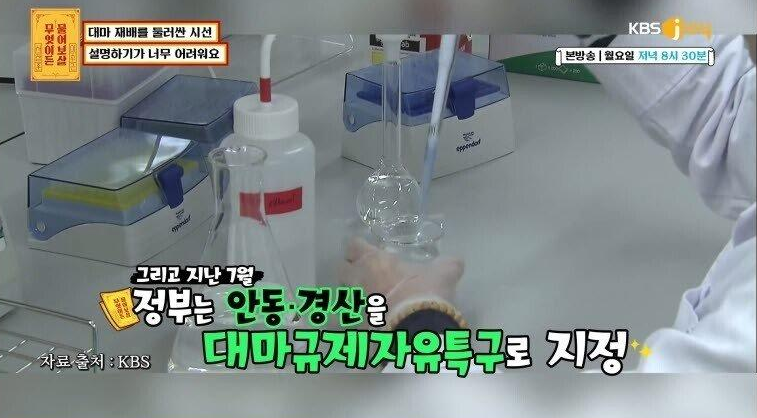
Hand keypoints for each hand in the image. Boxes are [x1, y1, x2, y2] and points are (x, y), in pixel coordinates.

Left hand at [338, 237, 464, 317]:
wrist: (419, 330)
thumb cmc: (426, 292)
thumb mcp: (444, 272)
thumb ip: (447, 264)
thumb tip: (456, 261)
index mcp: (374, 261)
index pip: (353, 246)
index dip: (358, 247)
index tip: (368, 251)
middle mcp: (359, 280)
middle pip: (340, 269)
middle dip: (349, 270)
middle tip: (366, 273)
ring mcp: (356, 304)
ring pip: (344, 295)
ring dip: (354, 295)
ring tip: (372, 300)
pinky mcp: (358, 327)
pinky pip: (353, 320)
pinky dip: (360, 320)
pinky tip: (374, 323)